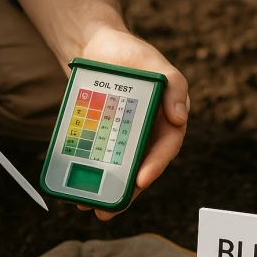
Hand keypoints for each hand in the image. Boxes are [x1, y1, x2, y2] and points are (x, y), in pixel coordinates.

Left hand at [78, 26, 189, 219]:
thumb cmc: (130, 53)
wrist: (95, 46)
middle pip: (140, 168)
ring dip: (106, 191)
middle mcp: (148, 134)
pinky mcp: (103, 137)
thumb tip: (180, 118)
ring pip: (119, 170)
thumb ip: (174, 85)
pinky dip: (89, 175)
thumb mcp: (155, 62)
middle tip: (110, 209)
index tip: (141, 181)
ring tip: (88, 206)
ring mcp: (124, 138)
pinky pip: (98, 160)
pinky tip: (75, 189)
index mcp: (167, 120)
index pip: (166, 147)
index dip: (155, 166)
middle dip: (126, 193)